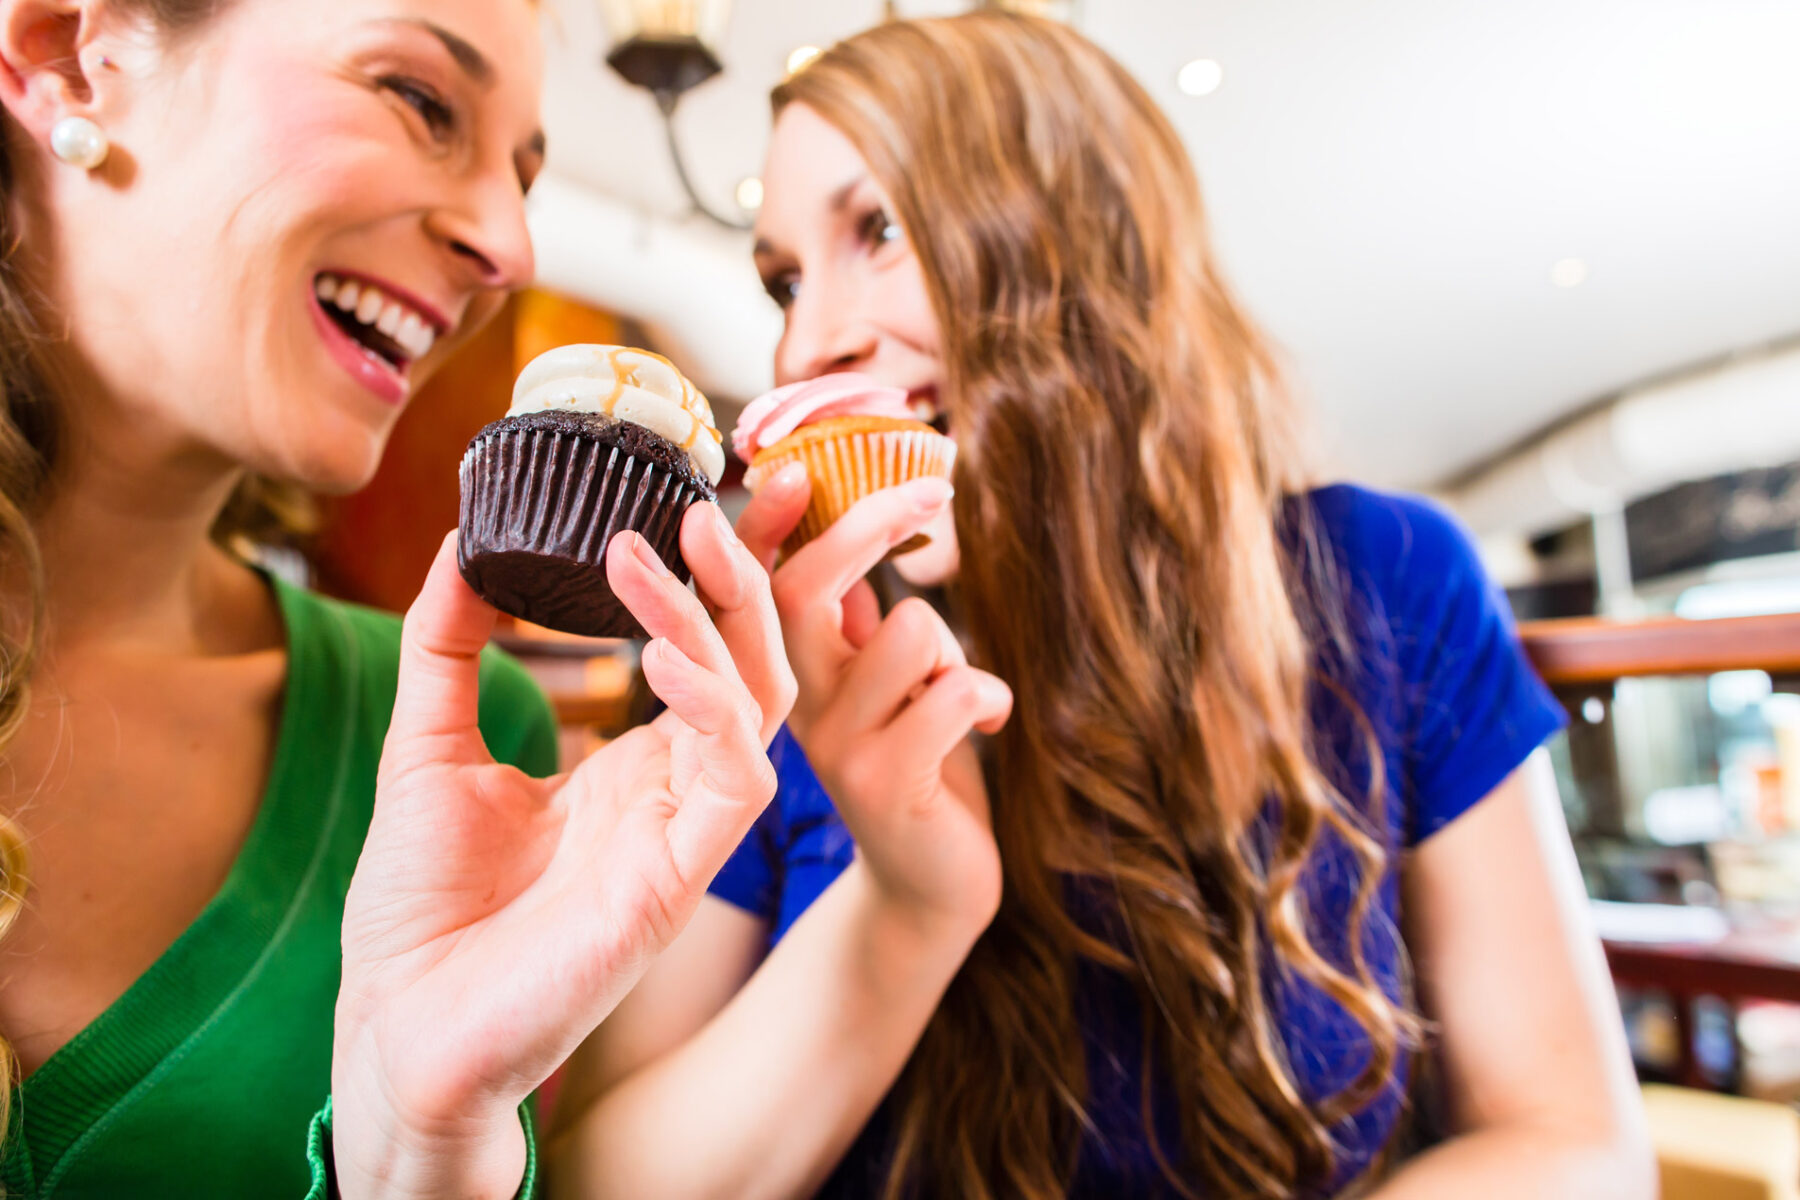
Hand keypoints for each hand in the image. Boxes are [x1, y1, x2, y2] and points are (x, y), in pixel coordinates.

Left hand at [332, 504, 793, 1199]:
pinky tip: (661, 652)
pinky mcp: (681, 877)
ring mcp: (684, 833)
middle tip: (696, 504)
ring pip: (757, 703)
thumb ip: (450, 648)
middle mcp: (673, 792)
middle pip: (752, 662)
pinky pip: (738, 776)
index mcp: (633, 767)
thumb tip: (464, 544)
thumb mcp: (430, 747)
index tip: (695, 496)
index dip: (718, 579)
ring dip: (715, 619)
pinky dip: (714, 703)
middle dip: (740, 579)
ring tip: (647, 550)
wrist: (399, 1025)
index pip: (706, 652)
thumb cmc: (421, 907)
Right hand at [739, 467, 1011, 929]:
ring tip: (960, 695)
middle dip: (872, 526)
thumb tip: (848, 526)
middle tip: (937, 492)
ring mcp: (835, 748)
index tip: (797, 465)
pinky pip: (955, 690)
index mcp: (790, 676)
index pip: (758, 585)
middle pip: (807, 590)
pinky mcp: (885, 782)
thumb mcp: (884, 686)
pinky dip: (990, 697)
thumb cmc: (921, 768)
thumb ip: (858, 625)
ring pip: (909, 629)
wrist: (935, 885)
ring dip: (956, 650)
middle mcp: (796, 707)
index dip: (765, 524)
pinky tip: (988, 727)